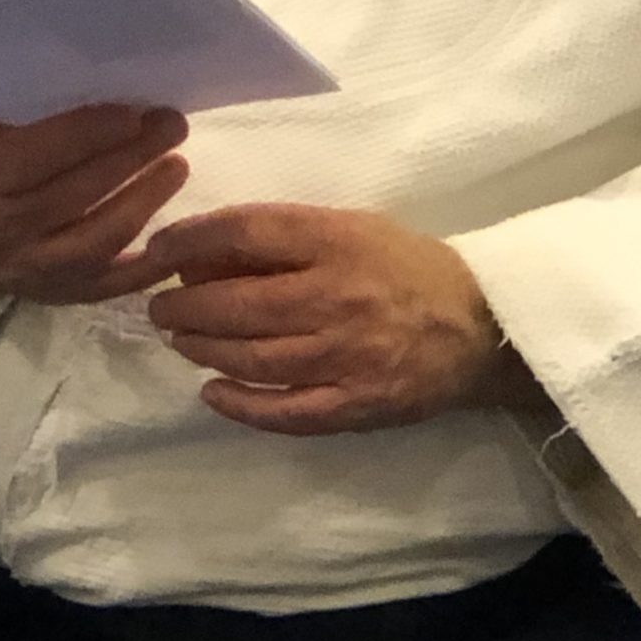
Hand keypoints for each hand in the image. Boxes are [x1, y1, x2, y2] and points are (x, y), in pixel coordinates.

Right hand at [0, 103, 190, 305]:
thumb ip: (33, 112)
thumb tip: (109, 84)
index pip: (34, 154)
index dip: (88, 132)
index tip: (133, 112)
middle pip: (73, 193)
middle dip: (130, 156)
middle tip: (171, 124)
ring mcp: (27, 271)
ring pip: (97, 239)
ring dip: (144, 200)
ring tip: (177, 165)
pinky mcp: (57, 296)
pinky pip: (111, 286)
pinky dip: (149, 265)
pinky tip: (179, 237)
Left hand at [143, 202, 511, 435]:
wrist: (482, 327)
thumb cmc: (407, 267)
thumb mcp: (352, 229)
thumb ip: (287, 238)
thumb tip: (203, 254)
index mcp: (338, 241)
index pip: (245, 232)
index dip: (188, 240)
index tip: (157, 250)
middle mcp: (338, 296)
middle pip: (237, 303)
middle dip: (183, 306)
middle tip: (160, 308)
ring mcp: (347, 356)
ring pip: (251, 358)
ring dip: (203, 349)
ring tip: (180, 340)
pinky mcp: (357, 404)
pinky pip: (283, 411)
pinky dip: (239, 404)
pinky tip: (212, 392)